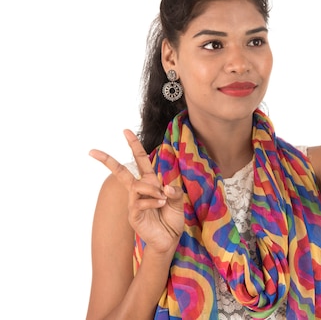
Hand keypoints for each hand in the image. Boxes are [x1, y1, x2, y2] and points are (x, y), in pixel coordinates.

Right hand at [89, 130, 183, 253]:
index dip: (134, 145)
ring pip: (137, 186)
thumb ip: (174, 192)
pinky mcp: (133, 216)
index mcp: (151, 182)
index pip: (141, 161)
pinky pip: (139, 202)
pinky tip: (160, 204)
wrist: (169, 239)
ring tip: (163, 198)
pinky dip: (152, 200)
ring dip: (152, 189)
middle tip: (92, 151)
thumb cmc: (172, 218)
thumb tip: (164, 187)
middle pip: (121, 172)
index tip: (125, 131)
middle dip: (108, 160)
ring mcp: (134, 203)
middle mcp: (139, 190)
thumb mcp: (178, 201)